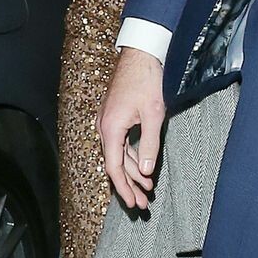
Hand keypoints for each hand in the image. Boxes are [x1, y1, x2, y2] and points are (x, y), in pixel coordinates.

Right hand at [98, 48, 165, 207]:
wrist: (140, 54)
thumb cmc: (147, 81)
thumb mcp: (153, 115)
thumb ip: (148, 145)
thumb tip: (145, 171)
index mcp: (110, 128)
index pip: (113, 167)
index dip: (124, 188)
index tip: (134, 203)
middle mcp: (104, 127)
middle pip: (114, 164)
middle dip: (129, 185)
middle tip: (143, 204)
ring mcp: (108, 121)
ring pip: (118, 155)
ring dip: (132, 172)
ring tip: (147, 188)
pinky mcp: (114, 117)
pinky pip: (120, 143)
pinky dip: (131, 157)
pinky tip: (143, 167)